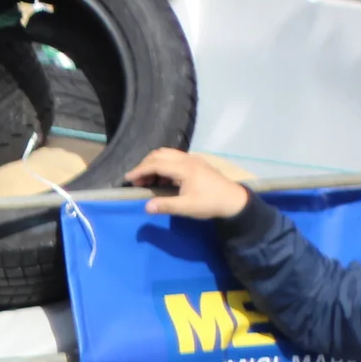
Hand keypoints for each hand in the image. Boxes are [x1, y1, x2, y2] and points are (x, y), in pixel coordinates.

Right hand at [125, 148, 250, 220]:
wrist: (233, 200)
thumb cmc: (210, 203)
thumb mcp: (187, 207)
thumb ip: (165, 206)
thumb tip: (147, 206)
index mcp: (185, 169)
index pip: (157, 164)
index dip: (140, 170)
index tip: (127, 179)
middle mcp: (188, 160)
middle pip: (160, 154)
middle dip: (145, 165)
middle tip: (137, 181)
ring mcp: (193, 160)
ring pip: (167, 154)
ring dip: (154, 163)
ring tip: (147, 179)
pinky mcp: (196, 163)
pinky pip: (174, 158)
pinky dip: (163, 165)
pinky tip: (162, 178)